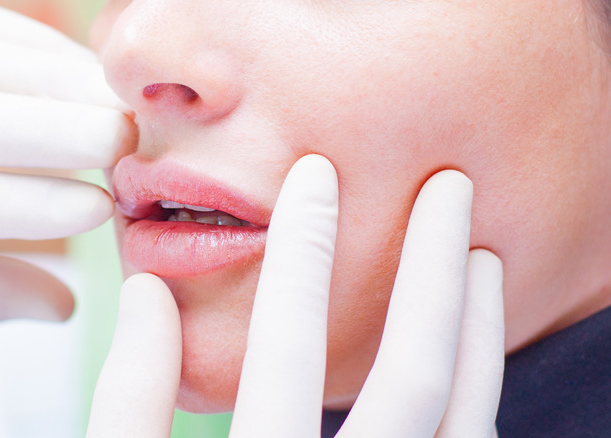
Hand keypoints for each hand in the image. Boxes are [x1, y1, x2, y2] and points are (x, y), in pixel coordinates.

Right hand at [86, 156, 503, 436]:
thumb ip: (128, 396)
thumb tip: (150, 290)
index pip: (283, 349)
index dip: (298, 252)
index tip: (314, 175)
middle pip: (408, 378)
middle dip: (429, 268)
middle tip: (448, 186)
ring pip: (462, 423)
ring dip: (477, 327)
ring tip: (480, 249)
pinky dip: (482, 392)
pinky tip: (474, 344)